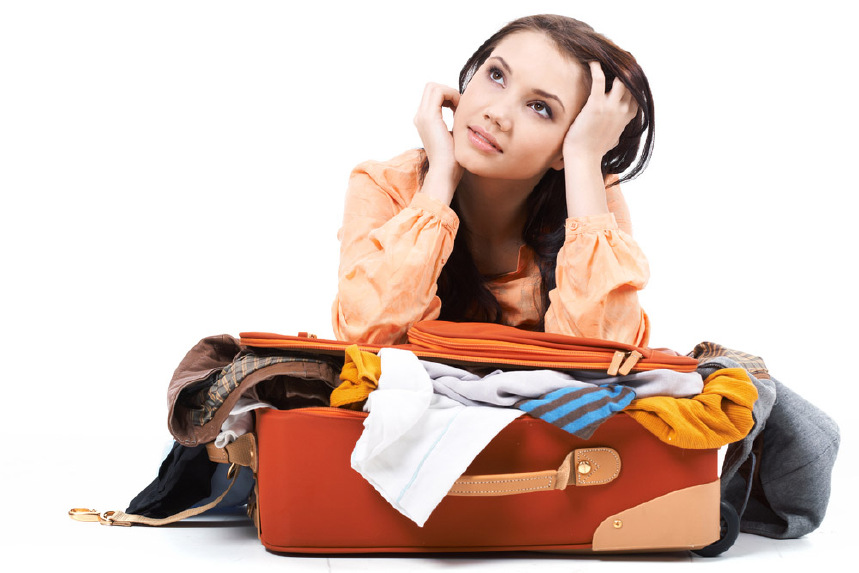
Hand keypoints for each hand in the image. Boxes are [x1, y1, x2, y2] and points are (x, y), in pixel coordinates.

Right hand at [413, 83, 463, 201]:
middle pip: (431, 87)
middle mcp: (420, 117)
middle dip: (448, 91)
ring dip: (450, 92)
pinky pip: (439, 91)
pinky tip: (459, 108)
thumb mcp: (453, 135)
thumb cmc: (453, 160)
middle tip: (460, 105)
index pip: (433, 95)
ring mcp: (422, 116)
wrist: (445, 173)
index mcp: (424, 121)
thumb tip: (464, 112)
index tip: (460, 108)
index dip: (448, 96)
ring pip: (433, 86)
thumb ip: (454, 121)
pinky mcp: (429, 117)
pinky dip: (452, 94)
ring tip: (459, 107)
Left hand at [563, 62, 637, 162]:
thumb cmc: (595, 148)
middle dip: (626, 70)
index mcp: (628, 115)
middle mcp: (623, 109)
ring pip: (620, 79)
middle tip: (616, 60)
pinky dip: (597, 69)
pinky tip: (593, 62)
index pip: (637, 91)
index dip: (632, 80)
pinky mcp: (596, 105)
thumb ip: (619, 127)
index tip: (626, 71)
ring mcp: (611, 107)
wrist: (584, 157)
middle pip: (630, 82)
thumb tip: (619, 128)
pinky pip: (599, 80)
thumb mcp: (614, 137)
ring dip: (614, 68)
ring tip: (606, 60)